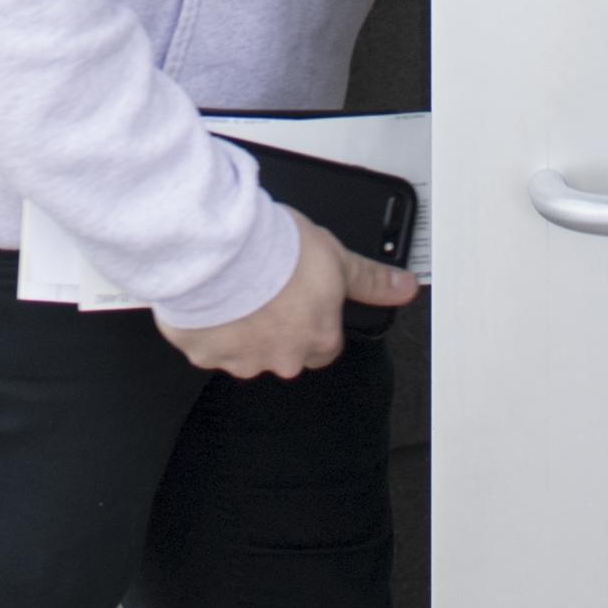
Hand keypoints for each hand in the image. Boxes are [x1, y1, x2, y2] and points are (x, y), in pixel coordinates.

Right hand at [160, 206, 422, 379]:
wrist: (221, 249)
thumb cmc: (275, 252)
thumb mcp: (337, 257)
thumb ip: (370, 280)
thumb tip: (405, 287)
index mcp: (317, 340)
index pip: (324, 344)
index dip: (313, 318)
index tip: (301, 296)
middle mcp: (281, 358)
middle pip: (284, 351)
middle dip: (275, 326)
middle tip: (267, 288)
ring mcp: (239, 358)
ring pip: (244, 350)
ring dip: (241, 326)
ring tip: (237, 287)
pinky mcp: (202, 351)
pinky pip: (206, 343)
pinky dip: (208, 325)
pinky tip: (211, 296)